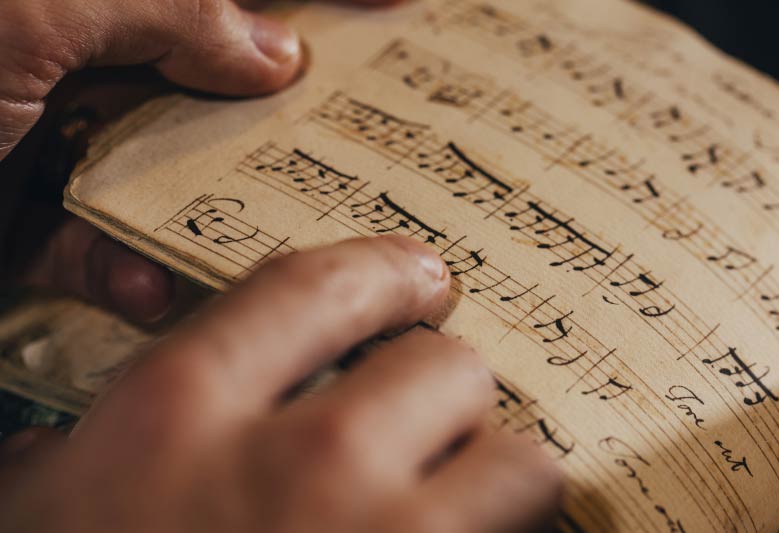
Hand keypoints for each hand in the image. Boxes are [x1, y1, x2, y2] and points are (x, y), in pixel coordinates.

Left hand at [0, 0, 390, 322]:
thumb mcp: (34, 8)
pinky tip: (140, 286)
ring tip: (250, 236)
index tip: (396, 10)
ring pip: (170, 178)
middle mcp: (82, 63)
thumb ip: (166, 7)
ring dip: (210, 215)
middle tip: (352, 145)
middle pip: (213, 85)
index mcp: (97, 1)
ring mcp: (56, 142)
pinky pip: (97, 247)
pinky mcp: (28, 217)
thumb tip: (279, 54)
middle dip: (283, 116)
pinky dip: (125, 273)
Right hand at [0, 237, 562, 532]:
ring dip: (495, 472)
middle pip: (441, 368)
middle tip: (425, 420)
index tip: (420, 275)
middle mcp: (299, 464)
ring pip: (516, 459)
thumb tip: (103, 429)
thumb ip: (87, 453)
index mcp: (179, 415)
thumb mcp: (46, 517)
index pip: (315, 287)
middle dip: (441, 393)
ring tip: (461, 496)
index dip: (382, 270)